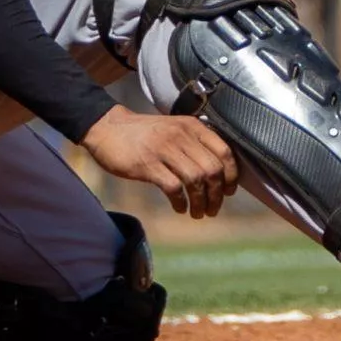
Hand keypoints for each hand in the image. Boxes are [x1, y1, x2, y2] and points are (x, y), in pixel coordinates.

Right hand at [80, 106, 239, 216]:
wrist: (108, 128)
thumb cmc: (144, 133)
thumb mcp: (174, 129)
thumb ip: (194, 144)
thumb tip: (218, 173)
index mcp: (192, 127)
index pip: (224, 151)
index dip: (231, 175)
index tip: (229, 191)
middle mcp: (182, 136)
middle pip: (212, 170)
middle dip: (217, 195)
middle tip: (213, 209)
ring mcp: (164, 149)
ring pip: (195, 180)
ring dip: (201, 202)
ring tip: (198, 213)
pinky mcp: (147, 164)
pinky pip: (173, 187)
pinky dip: (181, 202)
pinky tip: (180, 208)